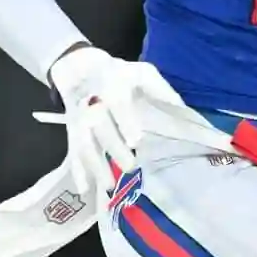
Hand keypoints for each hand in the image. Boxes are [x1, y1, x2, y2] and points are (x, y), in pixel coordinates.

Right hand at [44, 44, 169, 201]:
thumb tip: (185, 114)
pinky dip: (78, 171)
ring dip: (94, 165)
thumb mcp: (142, 74)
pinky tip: (84, 189)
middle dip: (112, 147)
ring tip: (108, 185)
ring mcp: (79, 118)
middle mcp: (92, 101)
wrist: (78, 67)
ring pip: (83, 142)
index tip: (136, 141)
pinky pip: (73, 151)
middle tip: (130, 166)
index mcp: (112, 83)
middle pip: (98, 125)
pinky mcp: (71, 131)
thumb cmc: (119, 74)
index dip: (125, 120)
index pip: (117, 102)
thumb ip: (162, 92)